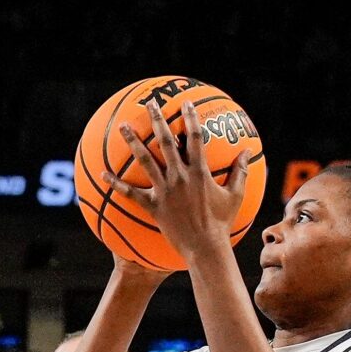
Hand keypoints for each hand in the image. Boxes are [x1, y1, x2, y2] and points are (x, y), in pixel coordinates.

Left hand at [111, 99, 261, 268]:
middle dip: (158, 120)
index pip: (195, 138)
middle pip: (166, 142)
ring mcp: (165, 191)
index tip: (186, 103)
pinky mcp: (153, 207)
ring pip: (145, 161)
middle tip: (150, 104)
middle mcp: (180, 177)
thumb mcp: (235, 195)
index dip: (191, 118)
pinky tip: (102, 174)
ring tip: (122, 126)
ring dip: (133, 142)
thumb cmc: (222, 223)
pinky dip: (116, 184)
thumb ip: (241, 171)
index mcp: (200, 172)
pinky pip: (131, 194)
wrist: (205, 248)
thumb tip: (248, 151)